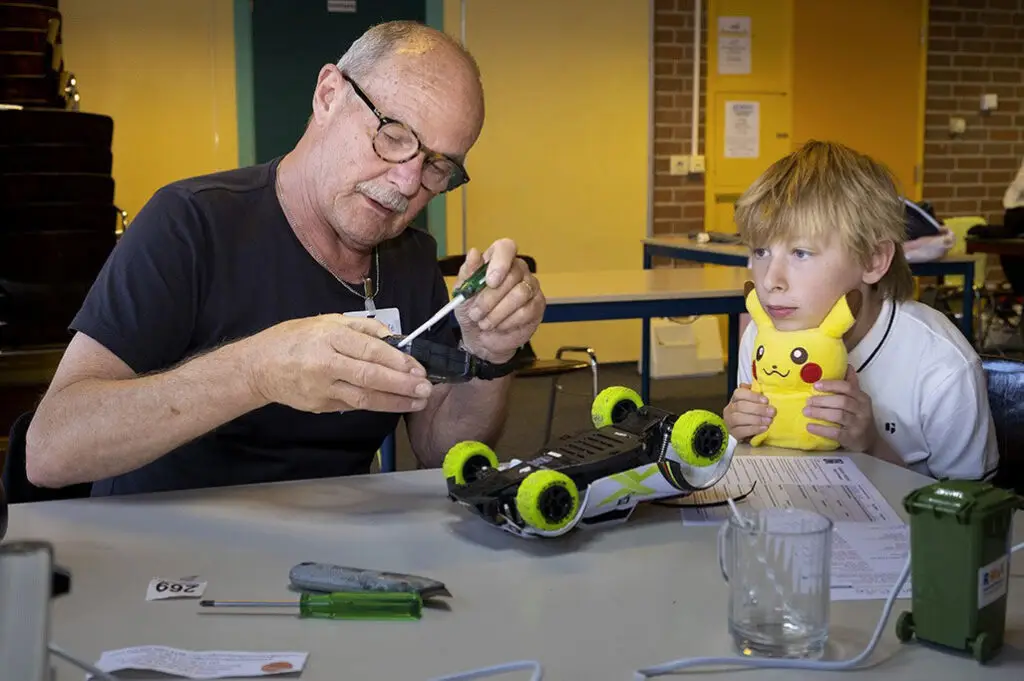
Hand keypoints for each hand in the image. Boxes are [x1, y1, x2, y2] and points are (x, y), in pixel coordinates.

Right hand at [247, 314, 432, 412]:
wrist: (259, 366)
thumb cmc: (294, 338)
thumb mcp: (327, 321)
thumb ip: (362, 328)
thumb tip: (394, 338)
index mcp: (329, 337)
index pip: (370, 350)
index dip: (397, 361)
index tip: (418, 367)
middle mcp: (326, 364)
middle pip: (370, 376)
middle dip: (402, 384)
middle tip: (426, 388)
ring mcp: (323, 388)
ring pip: (364, 398)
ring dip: (395, 401)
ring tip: (418, 401)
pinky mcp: (321, 405)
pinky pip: (353, 405)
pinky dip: (376, 405)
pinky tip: (395, 403)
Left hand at [455, 239, 544, 363]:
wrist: (479, 338)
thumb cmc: (472, 311)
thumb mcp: (462, 293)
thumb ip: (468, 273)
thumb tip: (474, 253)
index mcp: (497, 261)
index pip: (506, 247)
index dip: (500, 262)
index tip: (490, 282)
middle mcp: (517, 270)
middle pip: (512, 275)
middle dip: (490, 298)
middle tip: (476, 313)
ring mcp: (530, 287)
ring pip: (520, 294)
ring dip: (497, 312)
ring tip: (484, 322)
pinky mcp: (537, 306)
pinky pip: (526, 311)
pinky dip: (508, 322)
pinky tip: (499, 326)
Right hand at [722, 383, 774, 440]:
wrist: (742, 431)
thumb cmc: (750, 414)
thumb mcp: (753, 403)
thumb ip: (756, 395)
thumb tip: (760, 386)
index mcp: (735, 399)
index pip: (739, 393)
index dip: (753, 396)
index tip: (766, 400)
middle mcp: (730, 409)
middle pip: (740, 406)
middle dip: (758, 409)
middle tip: (772, 412)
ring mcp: (729, 422)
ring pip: (739, 418)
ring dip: (756, 419)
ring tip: (769, 421)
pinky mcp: (733, 433)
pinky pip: (741, 431)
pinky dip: (754, 429)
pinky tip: (764, 428)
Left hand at [804, 365, 875, 451]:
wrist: (870, 441)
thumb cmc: (859, 417)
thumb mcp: (858, 400)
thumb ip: (851, 384)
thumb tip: (846, 365)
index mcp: (862, 398)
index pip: (848, 387)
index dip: (831, 385)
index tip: (815, 385)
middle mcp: (862, 410)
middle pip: (842, 401)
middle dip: (822, 400)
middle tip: (808, 401)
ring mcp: (858, 425)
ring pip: (838, 416)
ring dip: (820, 413)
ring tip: (806, 411)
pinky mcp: (852, 438)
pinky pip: (836, 433)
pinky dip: (821, 429)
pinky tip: (810, 426)